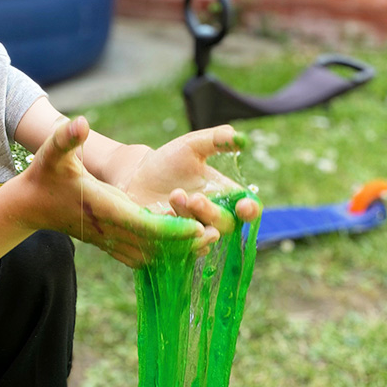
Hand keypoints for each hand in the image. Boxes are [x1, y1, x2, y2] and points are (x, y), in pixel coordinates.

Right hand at [20, 116, 215, 266]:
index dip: (171, 229)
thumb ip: (66, 137)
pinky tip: (186, 250)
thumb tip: (80, 123)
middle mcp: (109, 229)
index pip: (142, 225)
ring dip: (178, 252)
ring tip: (209, 242)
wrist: (31, 206)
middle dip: (184, 243)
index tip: (198, 226)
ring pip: (150, 255)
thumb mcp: (52, 153)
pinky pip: (142, 257)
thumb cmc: (45, 176)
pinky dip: (164, 257)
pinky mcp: (111, 245)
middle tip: (216, 234)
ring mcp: (110, 241)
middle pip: (153, 245)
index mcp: (102, 208)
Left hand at [118, 125, 259, 241]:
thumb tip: (240, 138)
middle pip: (225, 225)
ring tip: (174, 195)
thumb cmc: (168, 161)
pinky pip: (181, 247)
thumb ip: (216, 139)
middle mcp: (214, 217)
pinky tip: (163, 216)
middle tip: (194, 198)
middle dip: (210, 212)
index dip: (250, 211)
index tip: (243, 206)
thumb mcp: (192, 145)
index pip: (249, 210)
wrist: (136, 176)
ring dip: (189, 219)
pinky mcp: (175, 243)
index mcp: (226, 196)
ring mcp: (195, 232)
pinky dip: (175, 234)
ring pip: (202, 237)